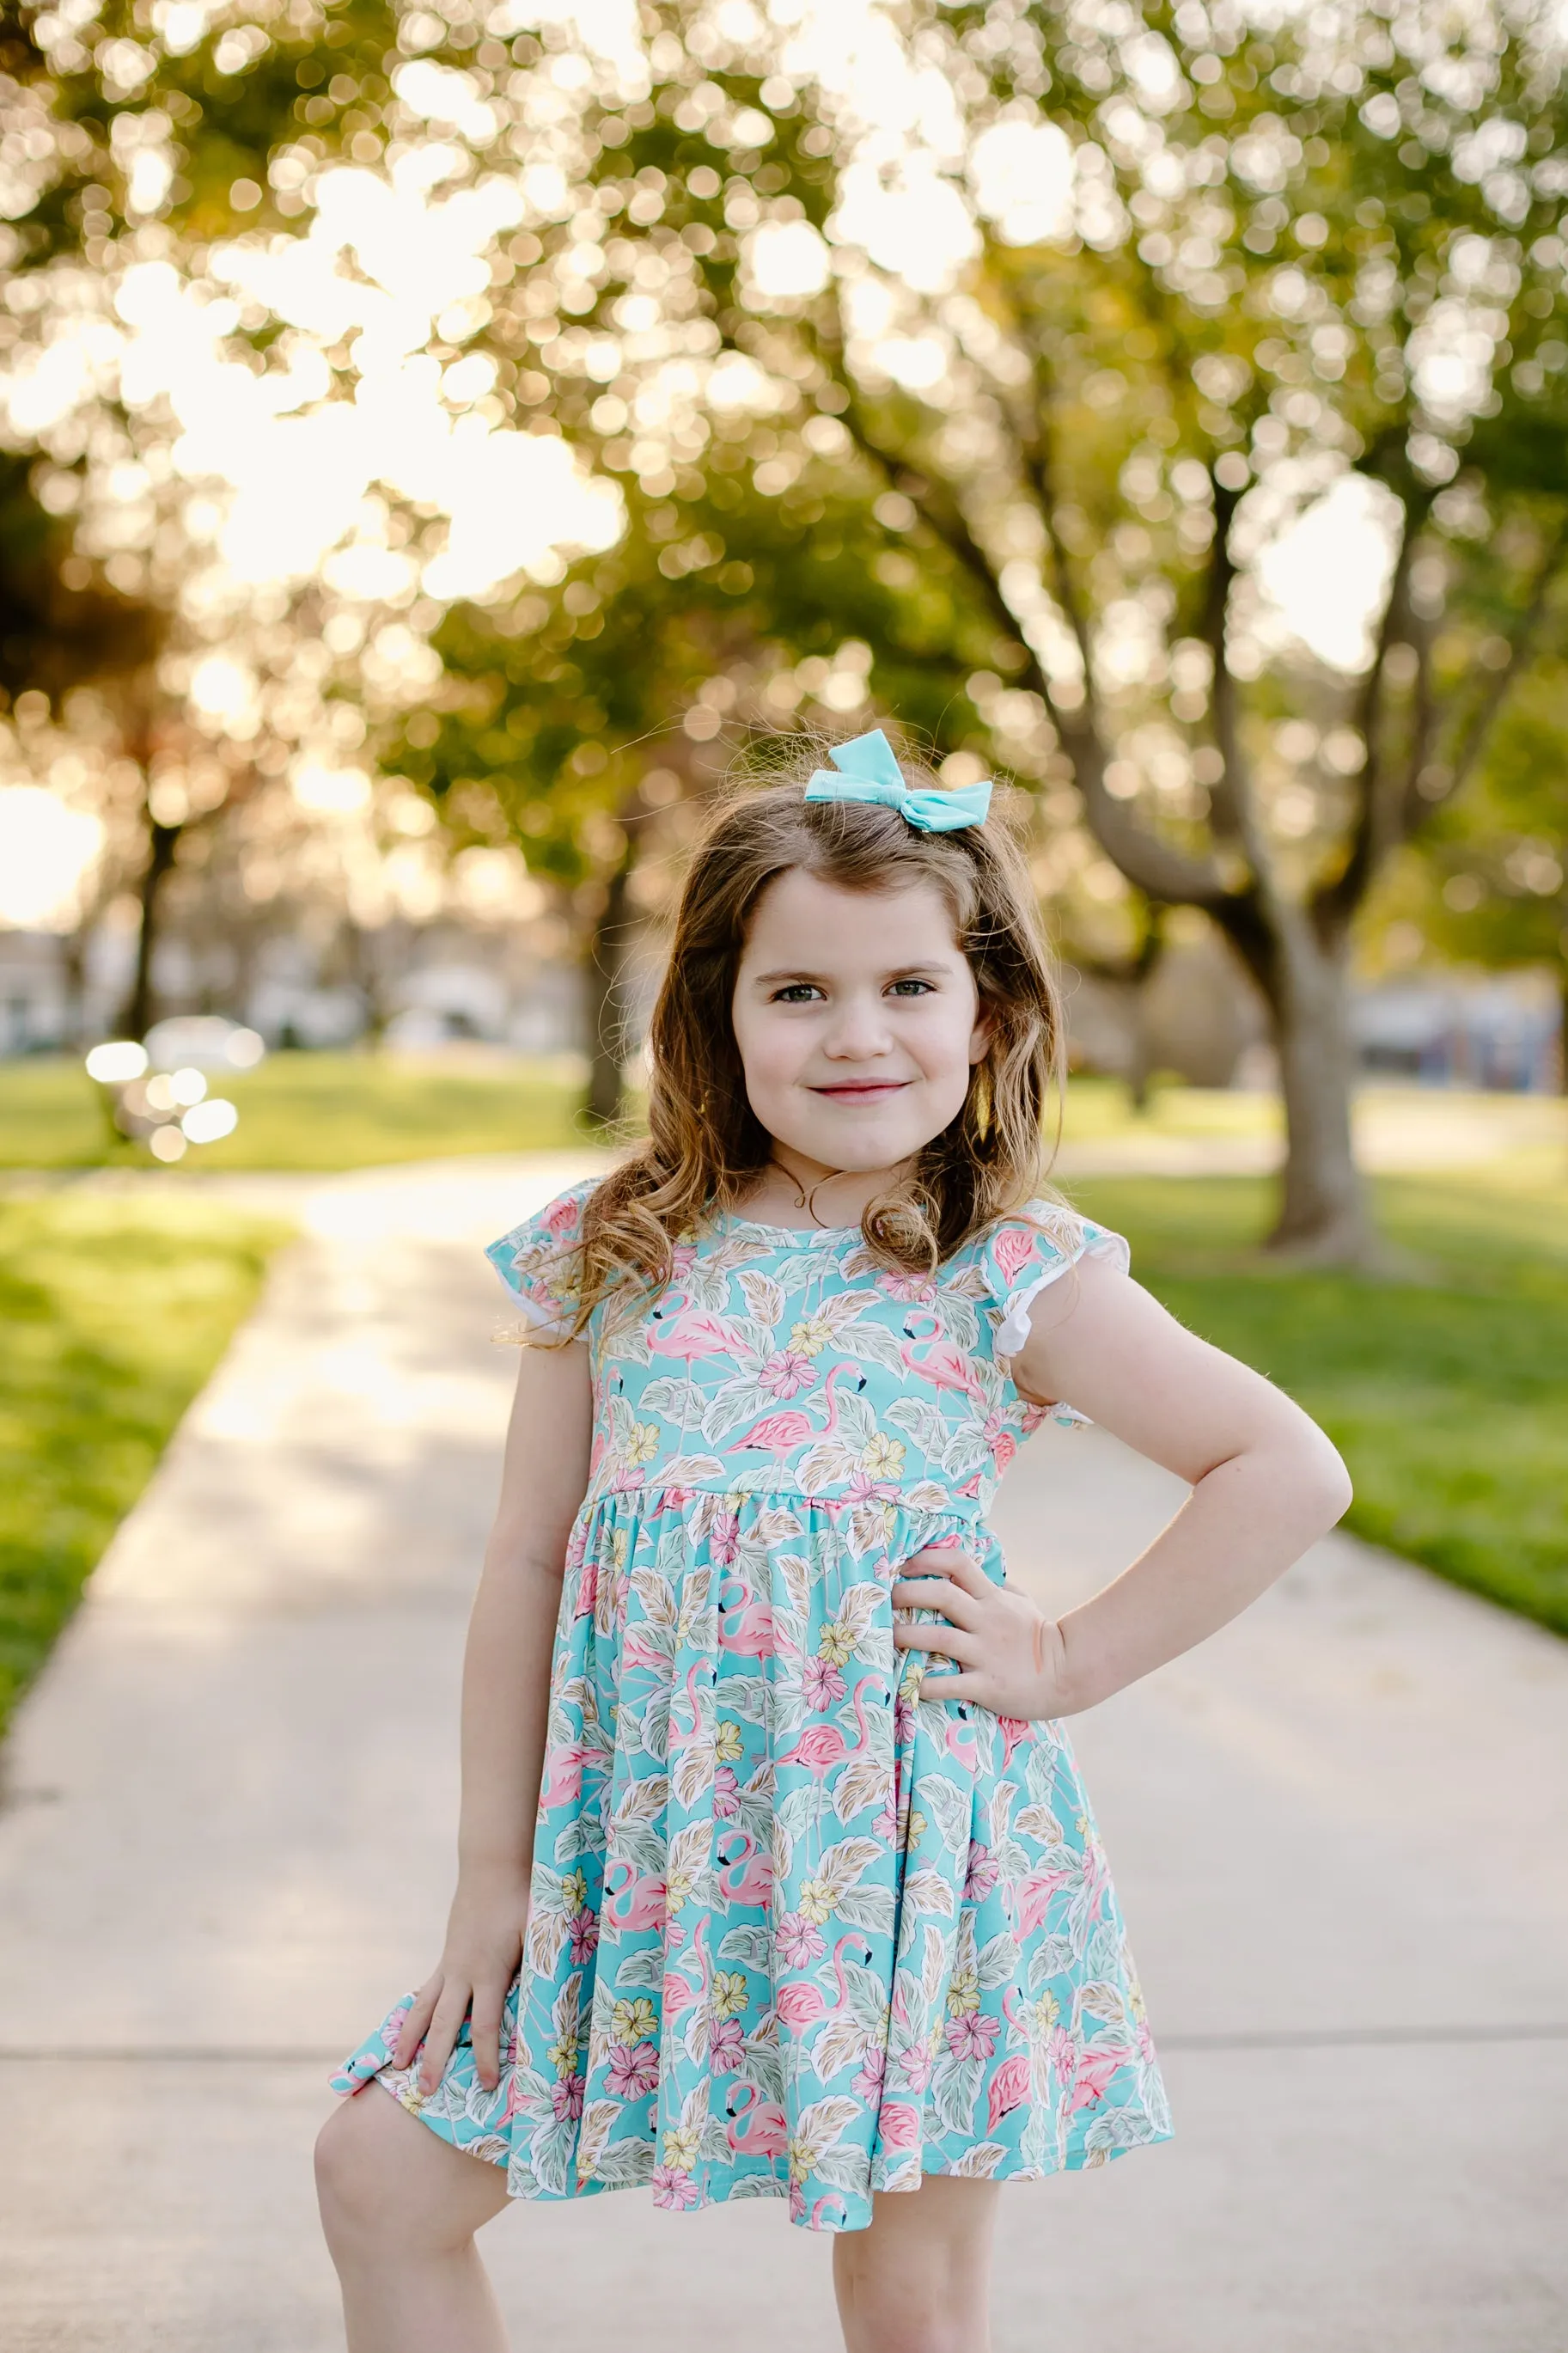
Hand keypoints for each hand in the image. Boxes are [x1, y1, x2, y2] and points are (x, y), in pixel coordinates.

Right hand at [391, 1864, 530, 2095]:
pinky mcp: (445, 1957)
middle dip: (437, 2060)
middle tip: (428, 2091)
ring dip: (411, 2039)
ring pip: (425, 2009)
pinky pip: (426, 1991)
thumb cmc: (521, 1899)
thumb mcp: (537, 1932)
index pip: (487, 2026)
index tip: (487, 2085)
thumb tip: (557, 1996)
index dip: (487, 2057)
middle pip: (446, 2025)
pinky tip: (406, 2029)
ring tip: (399, 2065)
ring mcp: (449, 1965)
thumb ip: (540, 1964)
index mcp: (488, 1972)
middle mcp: (463, 1973)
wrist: (491, 1867)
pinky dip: (414, 2012)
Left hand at [892, 1546, 1070, 1721]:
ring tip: (885, 1637)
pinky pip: (949, 1684)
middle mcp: (986, 1621)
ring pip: (938, 1637)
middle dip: (907, 1593)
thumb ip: (998, 1586)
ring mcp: (985, 1653)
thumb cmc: (1040, 1637)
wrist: (1069, 1674)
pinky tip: (907, 1686)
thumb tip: (980, 1569)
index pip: (958, 1564)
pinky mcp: (986, 1685)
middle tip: (884, 1599)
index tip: (904, 1565)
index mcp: (993, 1598)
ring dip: (905, 1636)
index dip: (927, 1559)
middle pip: (941, 1595)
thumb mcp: (1022, 1602)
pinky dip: (924, 1685)